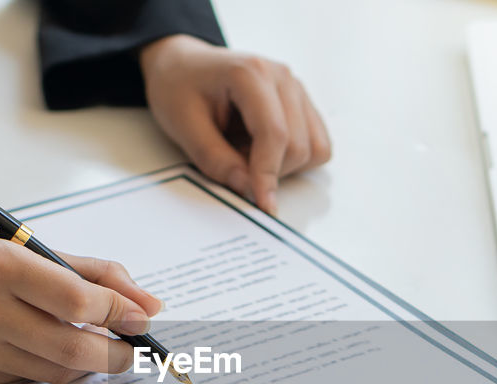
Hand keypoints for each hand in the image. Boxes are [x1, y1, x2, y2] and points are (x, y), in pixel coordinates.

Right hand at [0, 200, 161, 383]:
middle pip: (72, 348)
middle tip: (134, 349)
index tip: (142, 318)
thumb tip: (150, 307)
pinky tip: (50, 346)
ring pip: (57, 371)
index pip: (76, 301)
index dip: (119, 313)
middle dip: (117, 354)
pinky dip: (53, 367)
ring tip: (97, 343)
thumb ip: (98, 275)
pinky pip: (31, 378)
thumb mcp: (36, 247)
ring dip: (89, 363)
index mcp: (1, 264)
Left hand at [139, 34, 331, 213]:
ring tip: (245, 151)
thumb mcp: (182, 125)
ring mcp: (296, 90)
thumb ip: (214, 159)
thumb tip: (245, 187)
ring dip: (283, 166)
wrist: (182, 66)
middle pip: (298, 146)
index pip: (274, 134)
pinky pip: (317, 145)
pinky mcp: (302, 104)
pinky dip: (294, 160)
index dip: (268, 174)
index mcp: (251, 73)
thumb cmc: (179, 87)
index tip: (262, 204)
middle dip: (269, 171)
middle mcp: (282, 77)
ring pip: (314, 149)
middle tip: (231, 162)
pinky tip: (262, 150)